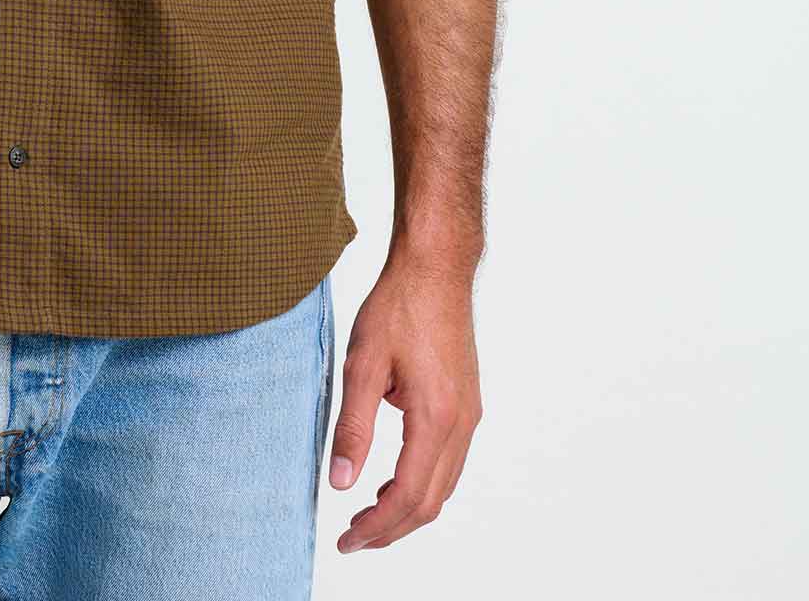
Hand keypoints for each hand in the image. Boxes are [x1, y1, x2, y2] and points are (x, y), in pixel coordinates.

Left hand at [327, 254, 482, 554]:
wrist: (436, 268)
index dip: (377, 528)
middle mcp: (461, 424)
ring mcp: (469, 414)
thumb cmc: (398, 307)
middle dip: (392, 529)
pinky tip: (393, 479)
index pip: (408, 497)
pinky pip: (449, 461)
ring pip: (444, 484)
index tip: (346, 540)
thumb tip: (339, 482)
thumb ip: (352, 427)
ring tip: (368, 516)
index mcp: (435, 418)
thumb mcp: (362, 364)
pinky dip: (422, 483)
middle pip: (431, 501)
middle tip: (353, 538)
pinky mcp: (467, 403)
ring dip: (408, 508)